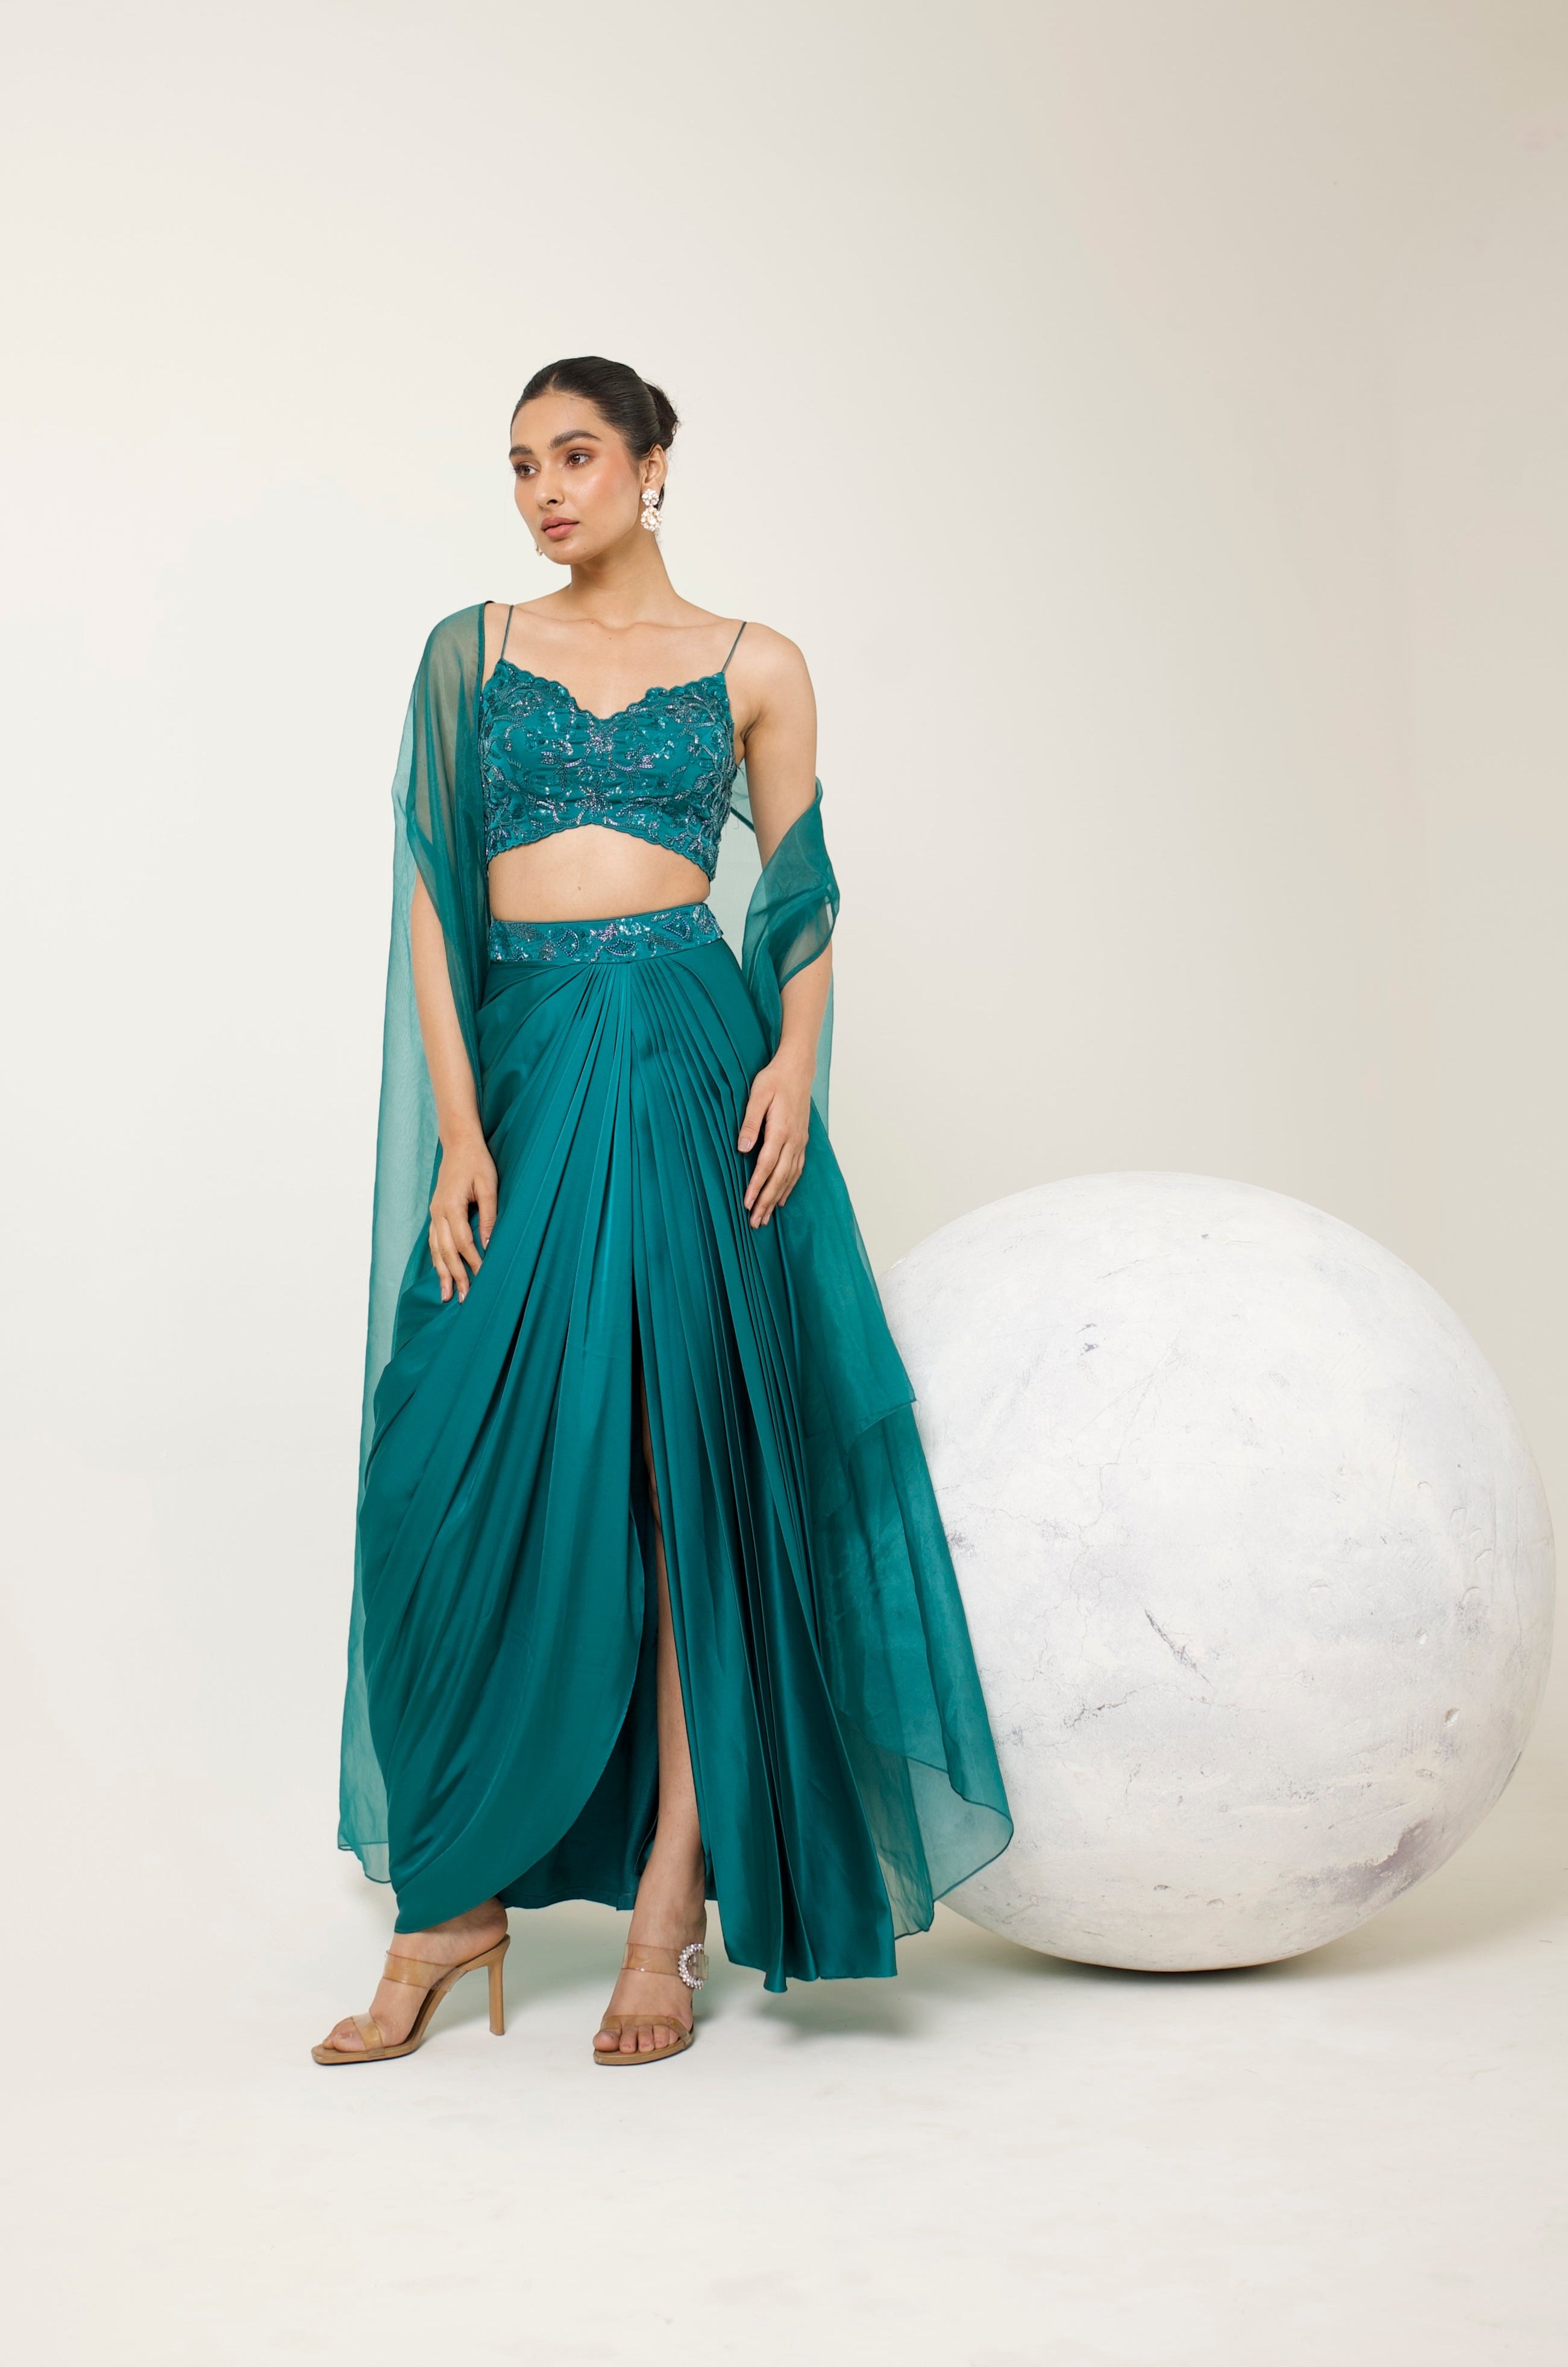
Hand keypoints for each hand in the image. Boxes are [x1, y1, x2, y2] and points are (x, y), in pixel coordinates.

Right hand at [429, 1130, 497, 1301]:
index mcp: (451, 1205)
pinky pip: (433, 1241)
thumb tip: (489, 1244)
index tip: (482, 1277)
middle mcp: (438, 1212)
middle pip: (446, 1251)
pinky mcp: (436, 1213)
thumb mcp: (489, 1186)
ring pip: (436, 1249)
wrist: (459, 1143)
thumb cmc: (477, 1162)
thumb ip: (488, 1215)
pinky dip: (437, 1259)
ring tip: (447, 1295)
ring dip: (442, 1273)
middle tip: (463, 1299)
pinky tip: (441, 1272)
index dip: (472, 1261)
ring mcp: (435, 1213)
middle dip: (455, 1276)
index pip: (463, 1241)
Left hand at [738, 1052, 811, 1227]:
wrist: (798, 1069)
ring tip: (766, 1217)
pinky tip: (782, 1198)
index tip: (746, 1204)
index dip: (756, 1187)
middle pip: (779, 1178)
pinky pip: (797, 1169)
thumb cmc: (774, 1080)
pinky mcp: (802, 1140)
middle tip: (755, 1221)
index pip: (766, 1166)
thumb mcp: (757, 1096)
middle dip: (766, 1201)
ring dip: (777, 1198)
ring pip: (790, 1177)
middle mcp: (793, 1141)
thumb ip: (750, 1122)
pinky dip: (790, 1186)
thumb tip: (742, 1148)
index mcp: (780, 1131)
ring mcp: (800, 1142)